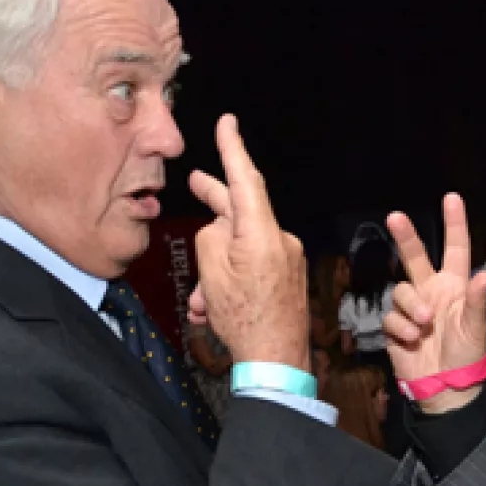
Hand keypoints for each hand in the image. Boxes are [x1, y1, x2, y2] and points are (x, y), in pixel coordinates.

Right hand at [188, 115, 309, 370]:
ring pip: (242, 245)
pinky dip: (231, 279)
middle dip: (216, 201)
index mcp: (262, 234)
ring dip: (217, 266)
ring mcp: (287, 258)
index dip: (233, 148)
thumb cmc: (246, 322)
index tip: (227, 122)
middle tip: (197, 182)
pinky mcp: (288, 275)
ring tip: (203, 299)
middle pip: (242, 209)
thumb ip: (211, 238)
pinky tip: (215, 307)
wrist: (278, 363)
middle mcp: (281, 240)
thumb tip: (218, 227)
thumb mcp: (213, 275)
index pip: (246, 179)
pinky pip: (254, 264)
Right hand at [384, 194, 485, 413]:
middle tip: (395, 216)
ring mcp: (412, 309)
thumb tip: (484, 275)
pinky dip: (402, 328)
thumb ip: (478, 302)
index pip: (455, 249)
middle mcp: (431, 291)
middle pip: (415, 257)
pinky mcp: (395, 327)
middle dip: (406, 236)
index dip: (454, 224)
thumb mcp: (476, 329)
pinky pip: (391, 317)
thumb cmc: (467, 356)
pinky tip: (414, 341)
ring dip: (411, 308)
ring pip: (401, 291)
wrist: (444, 387)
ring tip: (425, 327)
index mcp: (455, 287)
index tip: (452, 197)